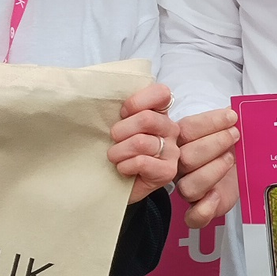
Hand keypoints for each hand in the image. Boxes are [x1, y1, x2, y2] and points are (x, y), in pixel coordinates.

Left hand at [109, 83, 179, 203]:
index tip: (122, 113)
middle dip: (121, 130)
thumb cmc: (117, 149)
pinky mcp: (168, 171)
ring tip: (114, 156)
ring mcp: (172, 150)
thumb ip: (121, 109)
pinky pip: (142, 162)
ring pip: (141, 142)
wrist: (114, 183)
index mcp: (160, 112)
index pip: (161, 93)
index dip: (138, 101)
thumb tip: (104, 95)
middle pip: (146, 118)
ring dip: (119, 151)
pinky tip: (123, 168)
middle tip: (113, 139)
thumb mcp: (118, 124)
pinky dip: (125, 165)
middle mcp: (170, 129)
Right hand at [175, 108, 240, 228]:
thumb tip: (238, 106)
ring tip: (230, 159)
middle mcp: (180, 166)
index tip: (232, 116)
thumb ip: (229, 118)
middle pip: (186, 157)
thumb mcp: (229, 128)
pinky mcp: (199, 210)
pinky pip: (193, 217)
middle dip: (214, 144)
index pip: (187, 129)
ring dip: (213, 171)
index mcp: (181, 142)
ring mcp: (188, 188)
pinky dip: (205, 209)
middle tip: (234, 135)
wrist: (237, 170)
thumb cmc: (229, 145)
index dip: (209, 122)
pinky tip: (217, 195)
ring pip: (189, 186)